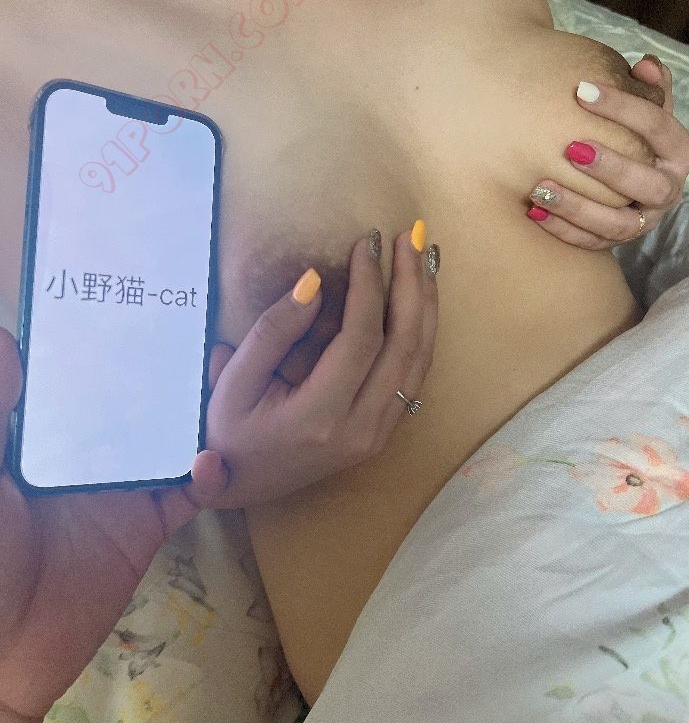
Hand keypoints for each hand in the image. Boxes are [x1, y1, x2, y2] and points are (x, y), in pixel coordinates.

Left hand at [0, 329, 229, 722]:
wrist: (5, 652)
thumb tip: (7, 337)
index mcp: (46, 435)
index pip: (85, 380)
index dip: (112, 347)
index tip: (145, 309)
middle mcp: (88, 452)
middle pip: (137, 403)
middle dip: (167, 373)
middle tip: (203, 341)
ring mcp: (122, 488)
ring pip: (170, 439)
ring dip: (199, 415)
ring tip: (224, 383)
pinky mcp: (147, 526)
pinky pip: (188, 495)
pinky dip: (208, 476)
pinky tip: (212, 463)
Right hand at [205, 227, 438, 507]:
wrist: (240, 486)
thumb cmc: (229, 432)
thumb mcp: (234, 381)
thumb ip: (273, 331)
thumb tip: (313, 281)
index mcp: (322, 416)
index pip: (362, 338)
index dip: (369, 285)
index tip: (366, 243)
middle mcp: (362, 428)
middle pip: (404, 344)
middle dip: (410, 284)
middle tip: (410, 236)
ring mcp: (379, 433)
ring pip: (420, 359)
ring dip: (424, 304)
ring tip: (423, 257)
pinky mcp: (384, 431)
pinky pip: (415, 374)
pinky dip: (422, 330)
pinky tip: (419, 298)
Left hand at [526, 54, 688, 247]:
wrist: (618, 182)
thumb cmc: (626, 135)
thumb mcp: (640, 111)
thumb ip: (645, 88)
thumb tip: (644, 64)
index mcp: (678, 154)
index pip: (659, 128)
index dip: (624, 107)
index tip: (582, 91)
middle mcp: (666, 191)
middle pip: (647, 184)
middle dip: (611, 167)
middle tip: (572, 148)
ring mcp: (641, 221)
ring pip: (617, 223)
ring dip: (578, 206)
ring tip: (540, 188)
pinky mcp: (613, 242)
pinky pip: (589, 242)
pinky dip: (561, 228)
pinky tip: (533, 210)